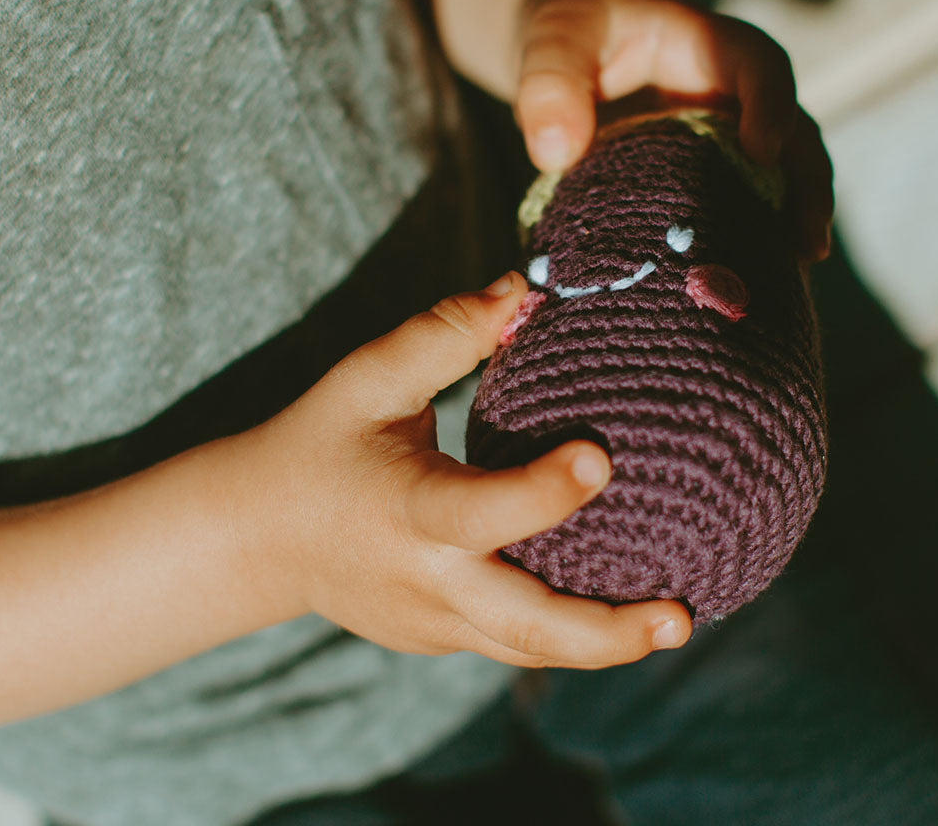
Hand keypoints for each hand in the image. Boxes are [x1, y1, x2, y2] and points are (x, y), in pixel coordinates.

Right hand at [239, 273, 691, 667]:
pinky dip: (562, 630)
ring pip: (527, 649)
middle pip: (526, 628)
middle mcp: (425, 580)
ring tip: (672, 623)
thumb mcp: (368, 378)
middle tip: (680, 618)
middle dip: (607, 633)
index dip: (543, 492)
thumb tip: (523, 288)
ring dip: (601, 644)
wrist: (257, 536)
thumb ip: (444, 333)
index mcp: (408, 510)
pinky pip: (509, 638)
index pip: (482, 511)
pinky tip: (611, 608)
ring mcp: (431, 620)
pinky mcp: (435, 634)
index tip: (599, 460)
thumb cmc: (317, 443)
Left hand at [515, 0, 833, 261]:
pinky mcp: (710, 172)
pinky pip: (740, 203)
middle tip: (808, 243)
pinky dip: (749, 239)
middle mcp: (733, 92)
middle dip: (806, 185)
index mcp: (708, 46)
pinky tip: (747, 284)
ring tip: (791, 275)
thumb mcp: (549, 45)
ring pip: (777, 176)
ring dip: (789, 223)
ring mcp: (727, 135)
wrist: (568, 55)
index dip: (771, 104)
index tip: (759, 152)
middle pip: (792, 131)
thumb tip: (554, 155)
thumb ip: (548, 87)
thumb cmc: (567, 36)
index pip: (759, 65)